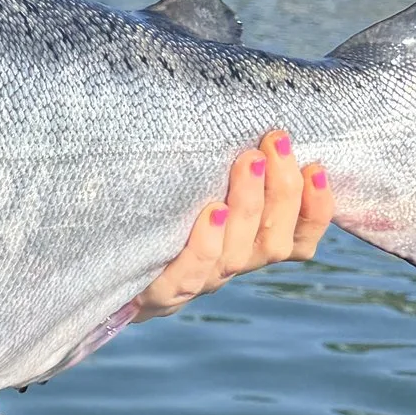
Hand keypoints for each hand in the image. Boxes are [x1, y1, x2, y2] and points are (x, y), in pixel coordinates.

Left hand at [135, 130, 331, 319]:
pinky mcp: (159, 291)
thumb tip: (252, 123)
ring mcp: (196, 281)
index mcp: (246, 248)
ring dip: (248, 202)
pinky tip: (212, 210)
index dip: (316, 209)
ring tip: (249, 160)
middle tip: (275, 141)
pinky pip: (191, 271)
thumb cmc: (155, 214)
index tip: (317, 166)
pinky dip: (207, 241)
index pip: (298, 240)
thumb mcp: (195, 190)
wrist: (99, 268)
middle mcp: (229, 267)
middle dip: (282, 190)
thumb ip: (228, 171)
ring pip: (237, 253)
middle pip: (273, 242)